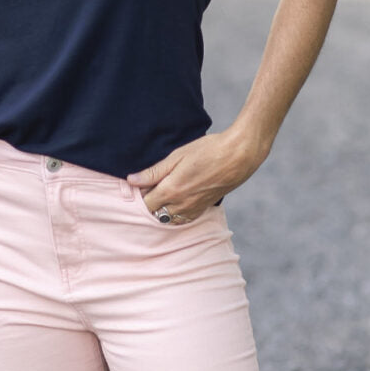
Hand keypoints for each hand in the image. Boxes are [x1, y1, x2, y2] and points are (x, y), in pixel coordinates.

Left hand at [127, 126, 263, 225]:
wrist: (237, 157)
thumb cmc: (207, 151)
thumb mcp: (177, 156)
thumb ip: (154, 172)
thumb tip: (132, 180)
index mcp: (171, 190)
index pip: (145, 203)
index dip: (140, 194)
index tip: (140, 184)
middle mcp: (181, 205)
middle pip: (155, 213)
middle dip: (149, 203)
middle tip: (150, 187)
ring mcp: (193, 209)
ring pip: (169, 219)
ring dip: (162, 209)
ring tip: (164, 191)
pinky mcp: (203, 209)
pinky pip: (183, 219)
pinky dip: (176, 213)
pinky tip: (177, 199)